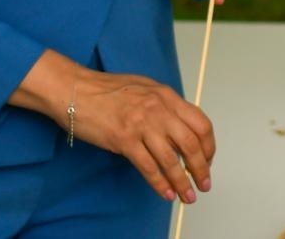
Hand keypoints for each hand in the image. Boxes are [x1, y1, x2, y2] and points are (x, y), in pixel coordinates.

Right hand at [12, 51, 214, 202]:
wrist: (75, 90)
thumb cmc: (107, 89)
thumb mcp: (146, 89)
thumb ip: (164, 106)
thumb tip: (180, 126)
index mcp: (167, 96)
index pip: (201, 123)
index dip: (208, 146)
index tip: (208, 160)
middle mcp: (159, 109)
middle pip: (191, 144)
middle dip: (201, 168)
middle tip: (204, 183)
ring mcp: (142, 125)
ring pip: (171, 159)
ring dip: (182, 181)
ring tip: (188, 195)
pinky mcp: (124, 140)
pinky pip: (148, 167)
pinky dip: (159, 183)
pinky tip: (165, 193)